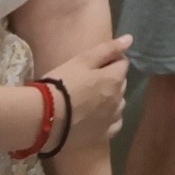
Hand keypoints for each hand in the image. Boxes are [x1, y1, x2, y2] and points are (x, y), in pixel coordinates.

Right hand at [44, 35, 132, 149]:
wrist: (45, 118)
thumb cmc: (61, 83)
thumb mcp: (82, 60)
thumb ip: (108, 49)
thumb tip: (130, 39)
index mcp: (115, 79)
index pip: (123, 62)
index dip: (111, 59)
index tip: (96, 62)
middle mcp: (118, 98)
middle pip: (121, 83)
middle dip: (111, 78)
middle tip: (90, 79)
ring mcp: (111, 118)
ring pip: (119, 104)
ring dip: (112, 98)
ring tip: (92, 98)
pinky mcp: (102, 135)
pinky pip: (114, 124)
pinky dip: (110, 118)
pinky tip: (99, 117)